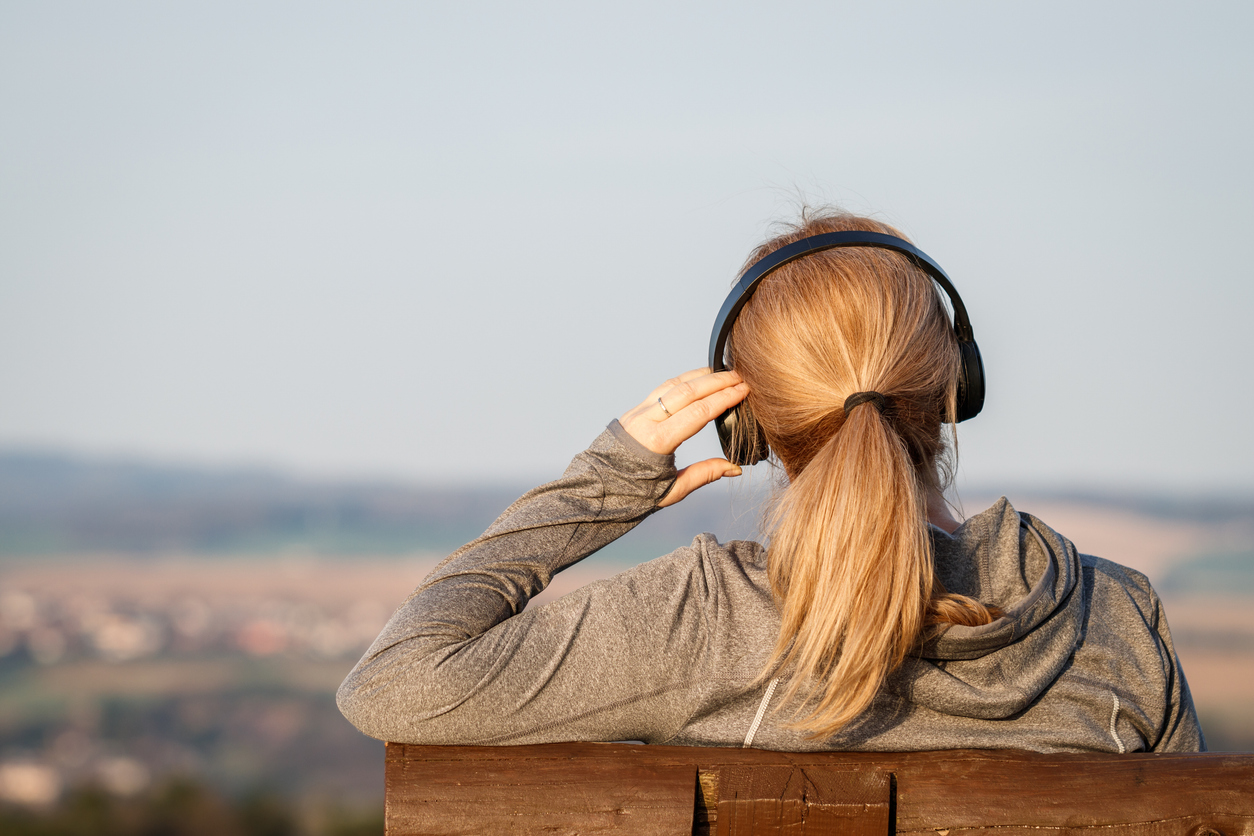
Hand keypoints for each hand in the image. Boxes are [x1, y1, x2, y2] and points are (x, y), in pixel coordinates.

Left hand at [619, 368, 749, 507]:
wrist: (597, 488)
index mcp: (657, 442)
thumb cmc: (633, 493)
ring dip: (701, 376)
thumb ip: (704, 475)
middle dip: (717, 381)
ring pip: (674, 385)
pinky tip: (698, 379)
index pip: (698, 412)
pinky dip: (684, 380)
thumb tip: (734, 469)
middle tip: (740, 377)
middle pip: (688, 391)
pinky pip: (663, 388)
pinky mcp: (635, 410)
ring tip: (724, 373)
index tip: (743, 390)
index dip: (723, 399)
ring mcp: (638, 412)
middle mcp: (646, 421)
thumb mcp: (672, 490)